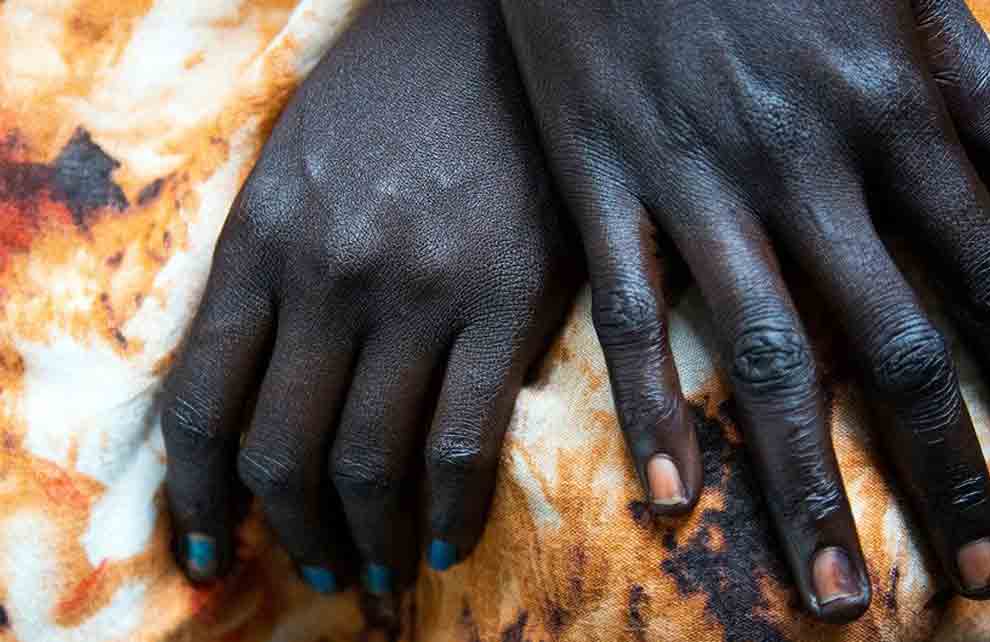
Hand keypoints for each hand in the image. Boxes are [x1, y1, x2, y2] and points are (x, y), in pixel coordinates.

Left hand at [161, 0, 574, 599]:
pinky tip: (445, 539)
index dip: (198, 497)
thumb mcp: (295, 164)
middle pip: (280, 451)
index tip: (210, 549)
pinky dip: (448, 510)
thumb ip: (267, 269)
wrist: (492, 28)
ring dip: (365, 538)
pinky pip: (462, 439)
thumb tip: (260, 376)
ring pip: (368, 460)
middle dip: (291, 532)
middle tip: (313, 568)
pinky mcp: (504, 300)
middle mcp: (326, 277)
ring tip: (376, 571)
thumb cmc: (393, 92)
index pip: (202, 404)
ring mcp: (416, 293)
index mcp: (261, 243)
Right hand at [501, 0, 989, 620]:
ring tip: (836, 586)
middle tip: (973, 573)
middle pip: (890, 344)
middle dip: (939, 467)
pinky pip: (634, 316)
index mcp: (886, 109)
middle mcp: (805, 165)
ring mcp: (699, 184)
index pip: (978, 269)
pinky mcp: (606, 187)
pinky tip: (672, 494)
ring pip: (771, 357)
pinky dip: (651, 408)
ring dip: (807, 483)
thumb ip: (974, 94)